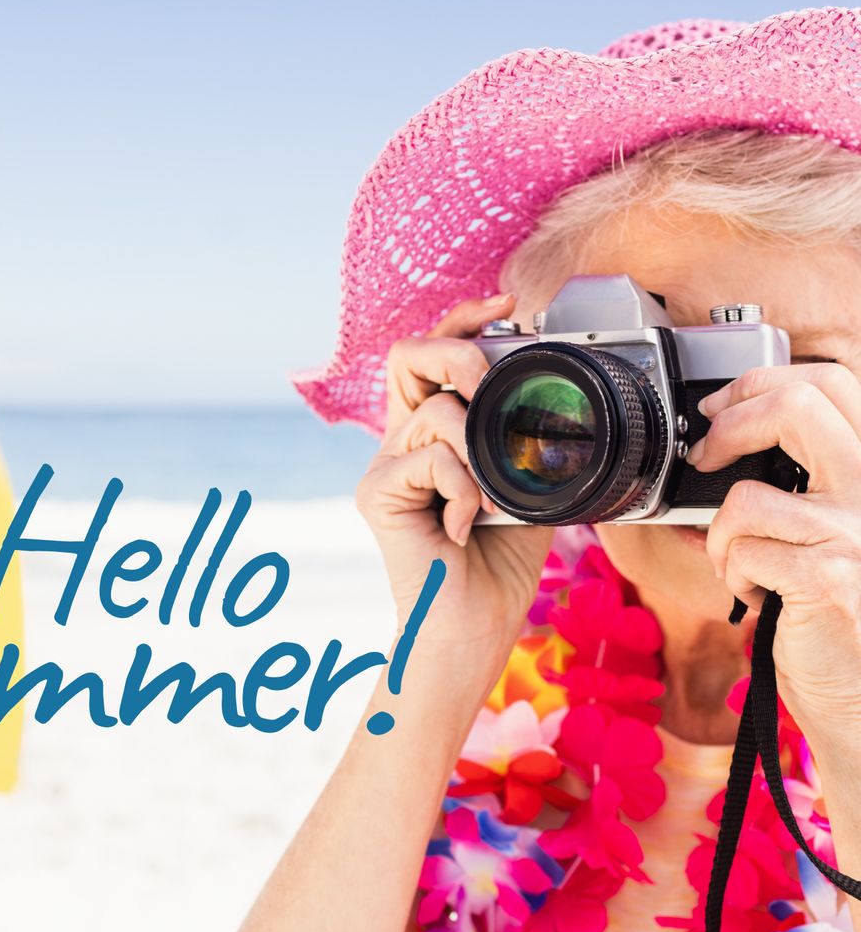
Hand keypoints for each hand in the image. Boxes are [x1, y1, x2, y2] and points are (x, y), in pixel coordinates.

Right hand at [355, 292, 553, 693]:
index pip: (434, 354)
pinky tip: (467, 523)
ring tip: (494, 490)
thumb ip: (528, 439)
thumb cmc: (498, 561)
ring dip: (479, 444)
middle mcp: (403, 440)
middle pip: (407, 354)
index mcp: (434, 432)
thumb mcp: (528, 483)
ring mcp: (385, 465)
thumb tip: (555, 397)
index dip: (465, 319)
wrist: (472, 624)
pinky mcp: (376, 493)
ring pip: (433, 411)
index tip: (509, 307)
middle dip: (459, 354)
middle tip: (492, 389)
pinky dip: (465, 487)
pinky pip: (430, 458)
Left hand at [691, 362, 860, 744]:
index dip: (760, 383)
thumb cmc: (836, 608)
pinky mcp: (830, 576)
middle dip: (728, 426)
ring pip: (746, 496)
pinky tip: (759, 596)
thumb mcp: (825, 529)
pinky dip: (732, 575)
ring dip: (721, 535)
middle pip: (797, 406)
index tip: (719, 409)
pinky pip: (741, 550)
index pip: (831, 383)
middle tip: (705, 456)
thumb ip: (796, 482)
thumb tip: (717, 440)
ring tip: (740, 564)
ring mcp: (860, 531)